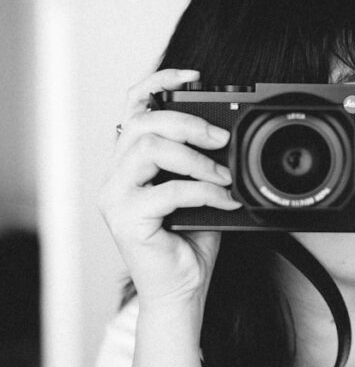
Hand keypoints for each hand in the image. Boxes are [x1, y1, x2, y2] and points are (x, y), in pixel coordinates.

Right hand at [99, 68, 241, 307]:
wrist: (181, 292)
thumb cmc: (189, 243)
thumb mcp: (200, 191)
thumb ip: (201, 161)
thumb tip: (227, 133)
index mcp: (129, 163)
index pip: (133, 107)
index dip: (158, 81)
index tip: (193, 74)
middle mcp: (116, 175)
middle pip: (142, 123)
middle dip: (187, 122)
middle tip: (221, 138)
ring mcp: (115, 197)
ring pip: (148, 149)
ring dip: (195, 158)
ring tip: (223, 175)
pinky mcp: (125, 220)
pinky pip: (166, 190)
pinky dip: (202, 190)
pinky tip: (223, 199)